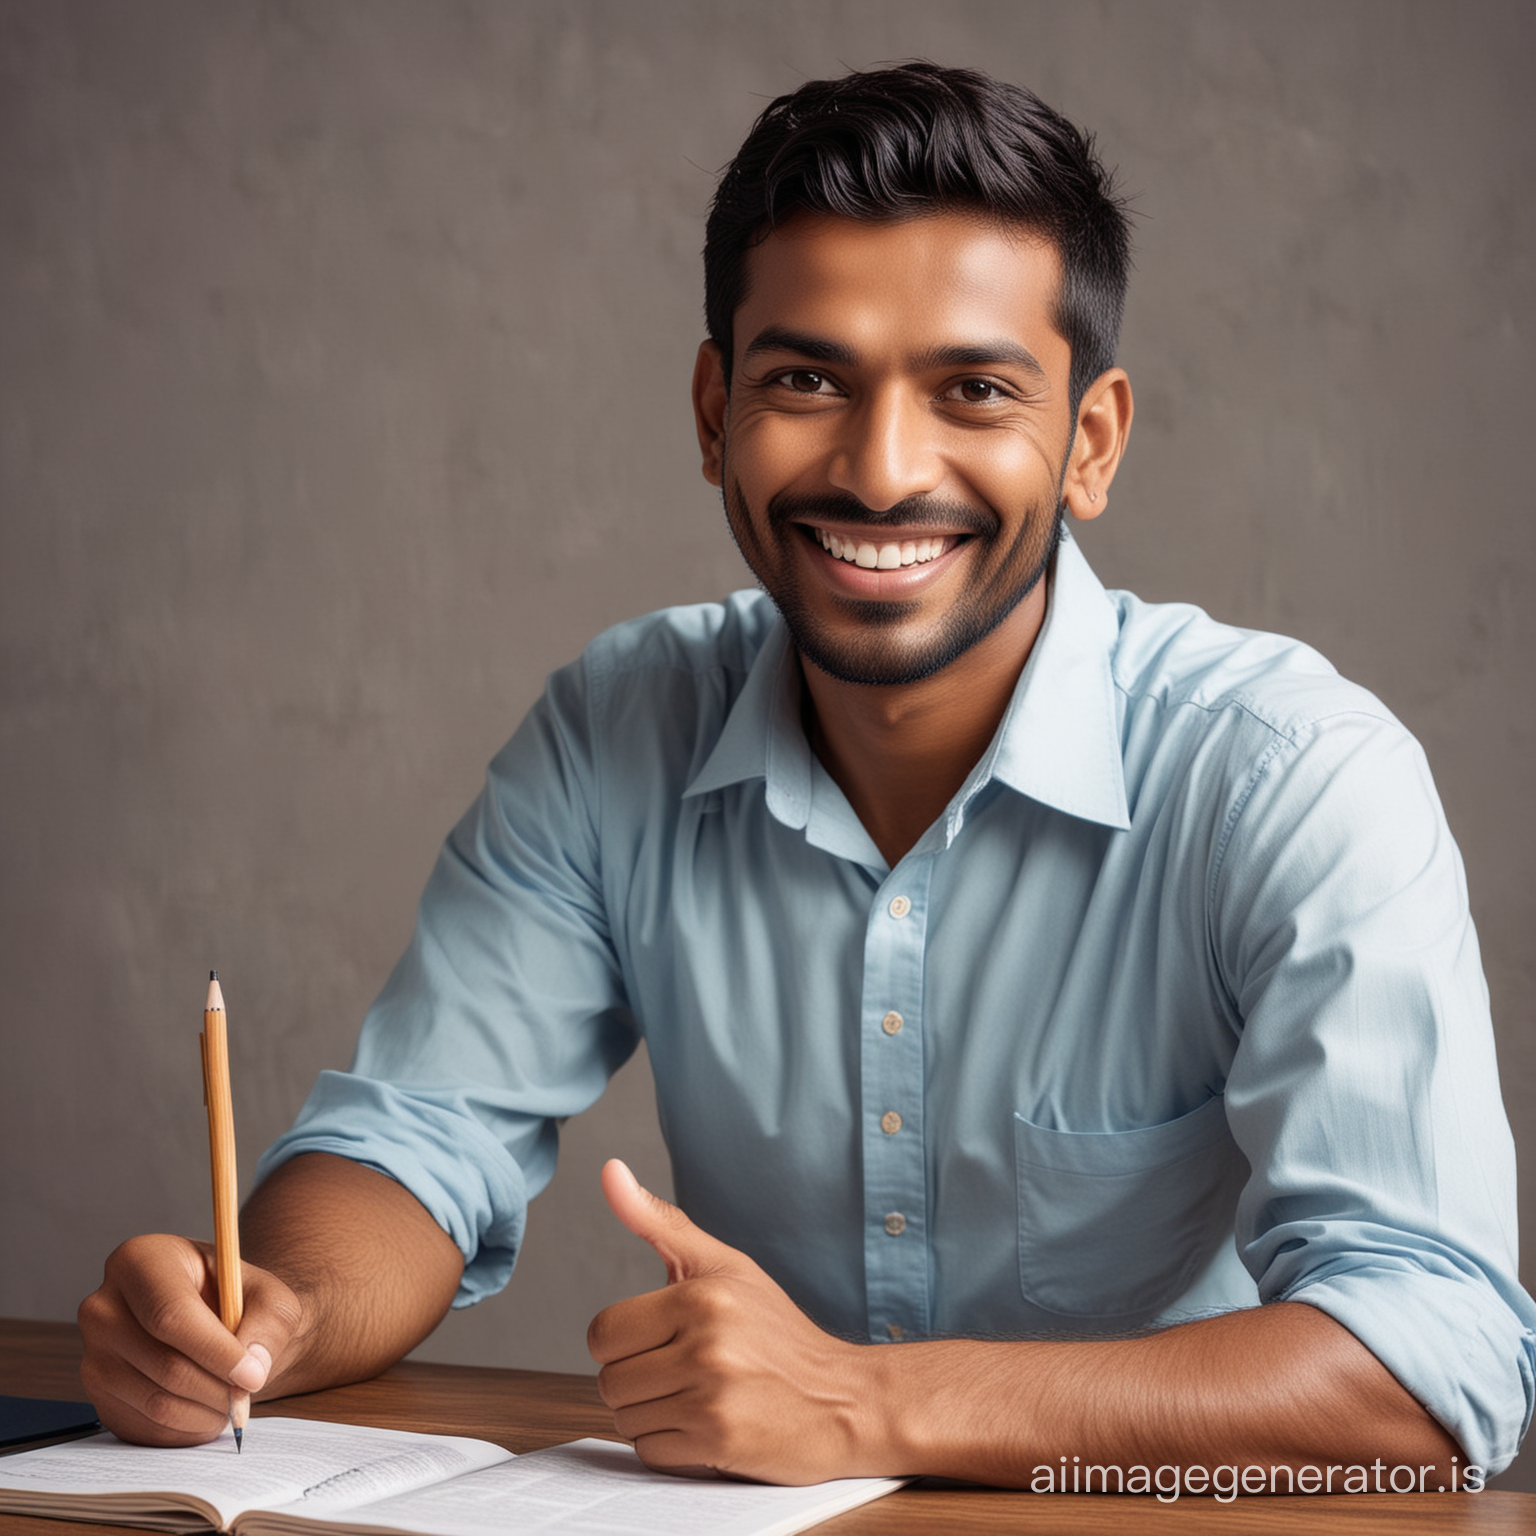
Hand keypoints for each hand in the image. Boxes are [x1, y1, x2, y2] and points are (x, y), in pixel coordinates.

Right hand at [78, 1233, 304, 1445]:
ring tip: (234, 1399)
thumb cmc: (241, 1301)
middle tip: (250, 1391)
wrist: (217, 1323)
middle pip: (165, 1363)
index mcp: (141, 1260)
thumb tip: (252, 1369)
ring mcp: (93, 1354)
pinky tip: (208, 1409)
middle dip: (218, 1387)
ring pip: (156, 1401)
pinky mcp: (97, 1395)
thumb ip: (270, 1324)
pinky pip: (145, 1428)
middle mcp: (104, 1306)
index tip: (252, 1375)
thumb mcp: (270, 1297)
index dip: (215, 1351)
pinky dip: (186, 1429)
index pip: (171, 1314)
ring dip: (206, 1412)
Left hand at [587, 1160, 879, 1483]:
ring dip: (652, 1415)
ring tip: (697, 1398)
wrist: (845, 1399)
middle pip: (609, 1380)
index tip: (659, 1341)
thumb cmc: (778, 1331)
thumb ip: (659, 1222)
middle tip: (682, 1373)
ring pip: (625, 1419)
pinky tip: (706, 1426)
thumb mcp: (725, 1265)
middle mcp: (706, 1343)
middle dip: (636, 1381)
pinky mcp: (720, 1442)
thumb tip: (609, 1171)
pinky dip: (670, 1446)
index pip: (603, 1332)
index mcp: (700, 1295)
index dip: (623, 1342)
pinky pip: (650, 1452)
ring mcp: (712, 1396)